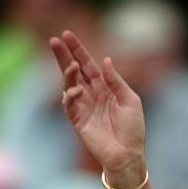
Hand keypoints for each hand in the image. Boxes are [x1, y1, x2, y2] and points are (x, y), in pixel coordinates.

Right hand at [49, 30, 145, 184]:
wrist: (129, 154)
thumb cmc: (133, 129)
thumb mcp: (131, 100)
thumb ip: (117, 81)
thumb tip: (106, 61)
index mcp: (105, 88)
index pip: (88, 65)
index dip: (78, 50)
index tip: (67, 35)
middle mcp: (92, 95)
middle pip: (74, 71)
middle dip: (64, 56)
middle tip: (54, 40)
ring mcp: (83, 107)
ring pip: (69, 85)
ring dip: (68, 74)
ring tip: (72, 65)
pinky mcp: (78, 121)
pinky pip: (70, 105)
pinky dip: (70, 96)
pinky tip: (76, 90)